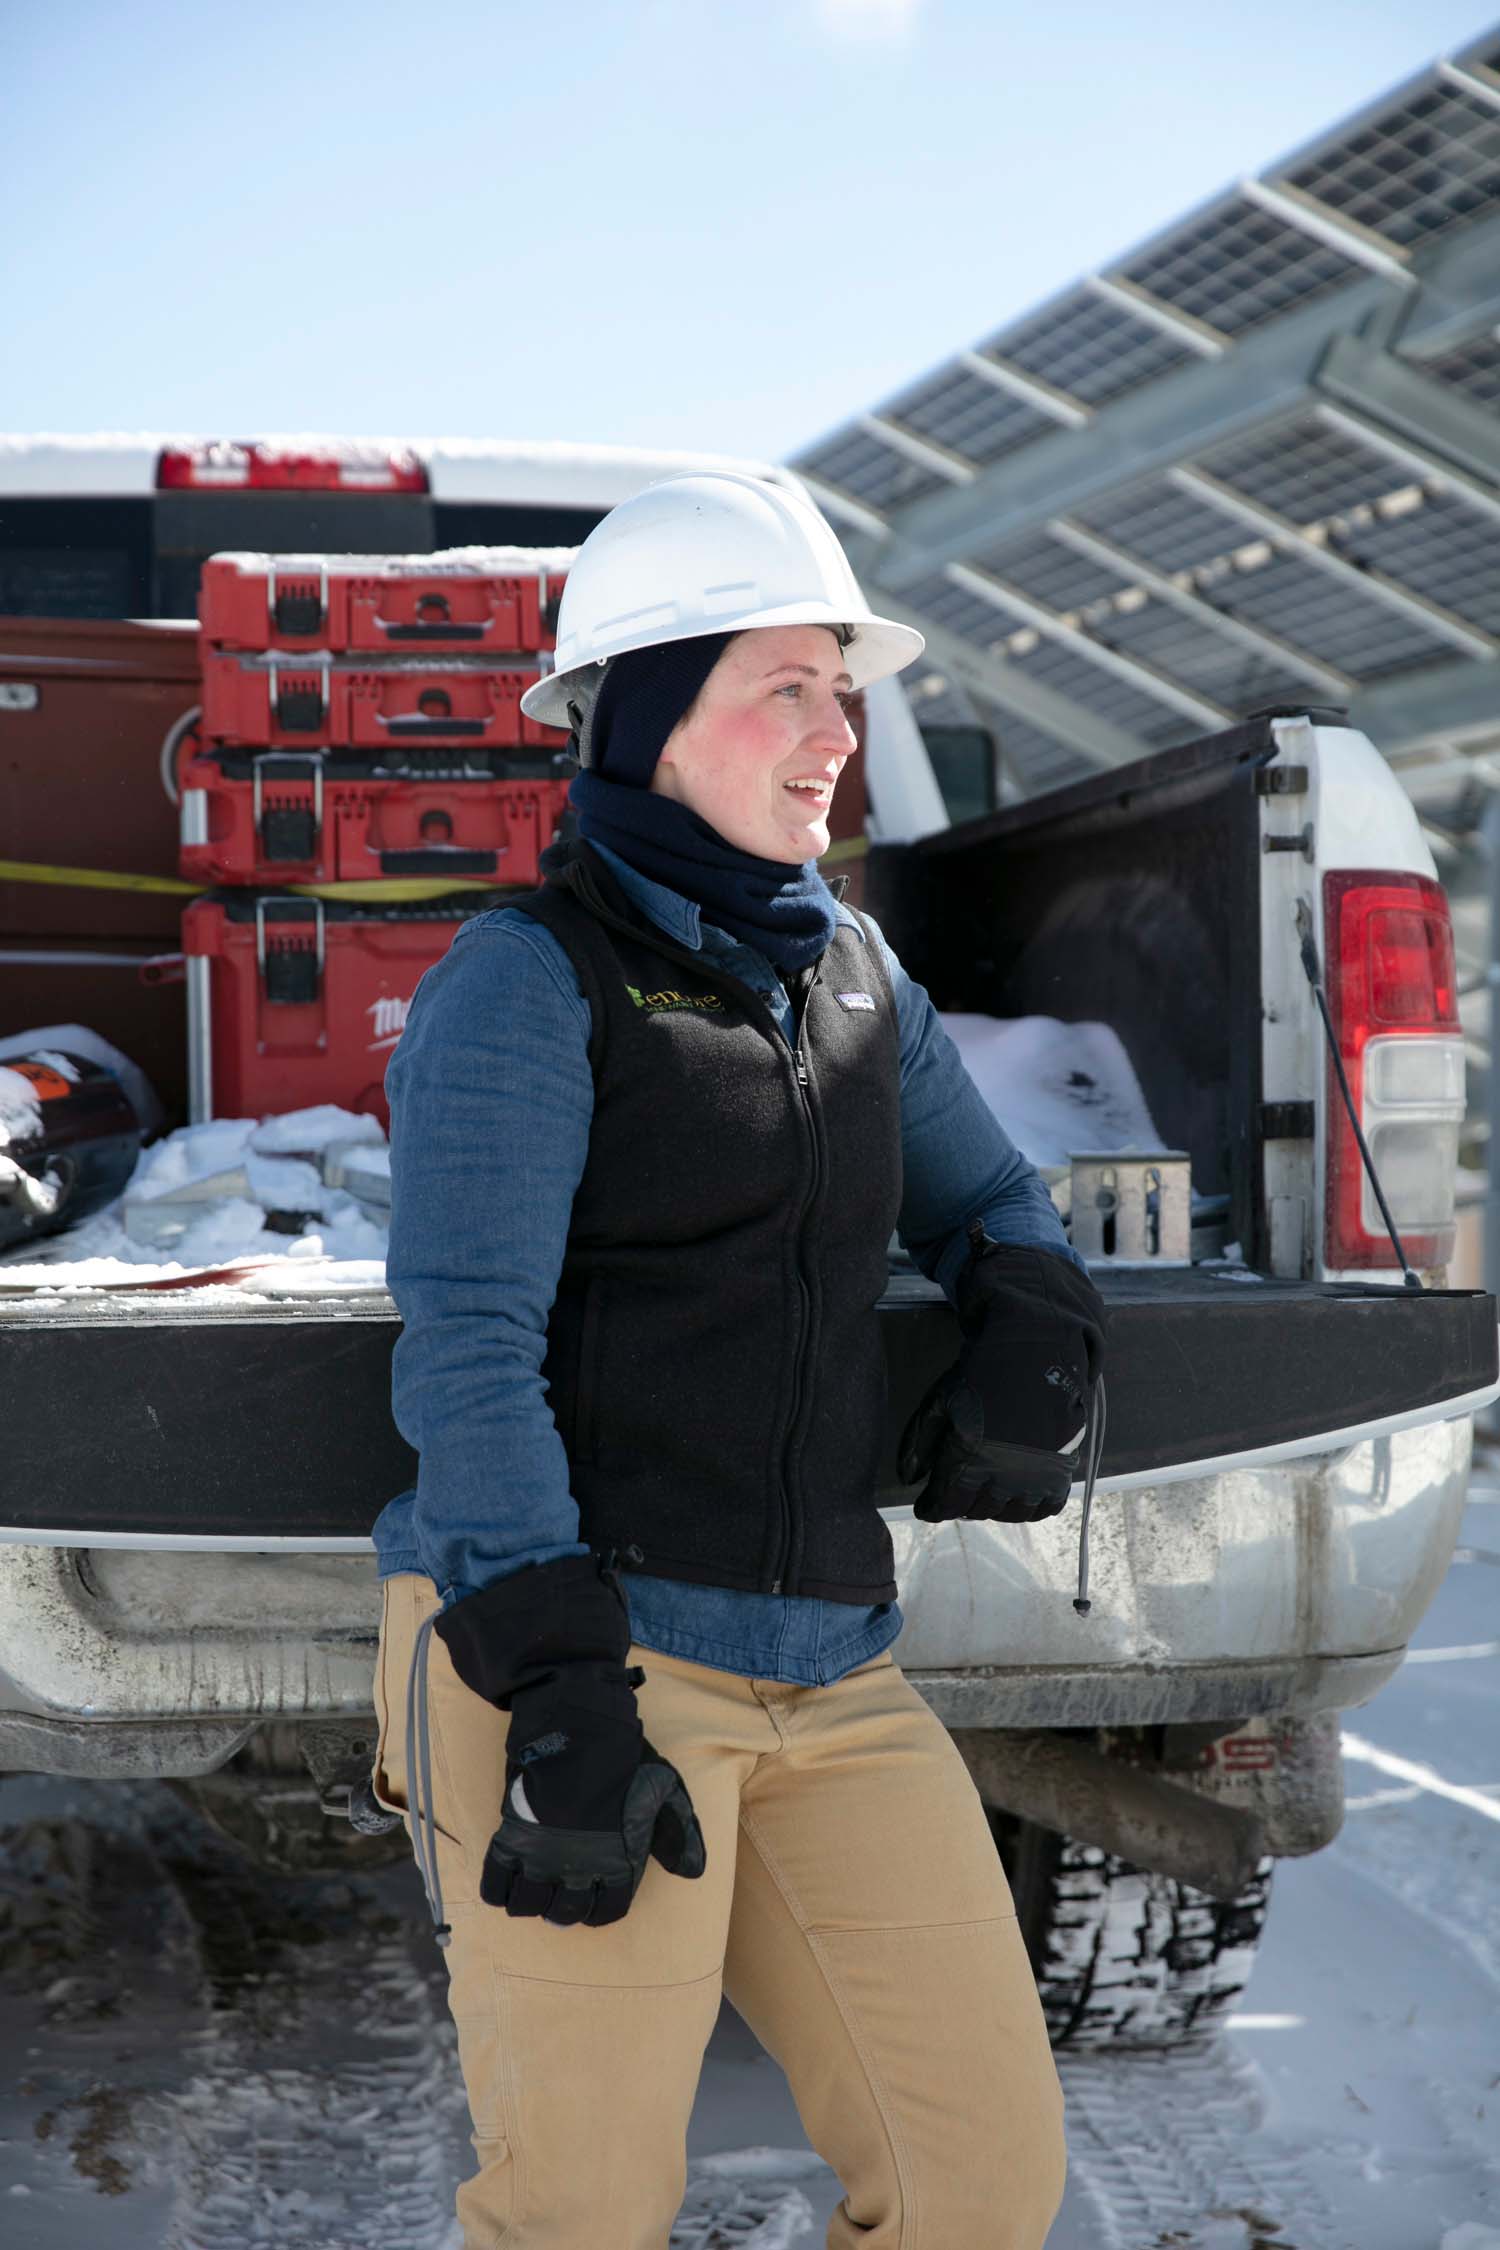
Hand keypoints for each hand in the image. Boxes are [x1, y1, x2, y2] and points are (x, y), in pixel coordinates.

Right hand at [434, 1552, 706, 1926]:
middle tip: (558, 1886)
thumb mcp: (663, 1789)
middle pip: (566, 1914)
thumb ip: (677, 1833)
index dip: (599, 1908)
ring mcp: (543, 1856)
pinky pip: (495, 1886)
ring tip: (531, 1883)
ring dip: (530, 1901)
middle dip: (564, 1906)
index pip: (608, 1912)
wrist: (578, 1721)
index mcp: (619, 1860)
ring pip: (529, 1906)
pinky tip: (504, 1878)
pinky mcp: (511, 1838)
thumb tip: (692, 1873)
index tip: (591, 1895)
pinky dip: (497, 1890)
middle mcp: (581, 1867)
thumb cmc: (623, 1753)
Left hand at [899, 1235, 1104, 1524]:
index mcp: (968, 1455)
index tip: (927, 1505)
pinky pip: (1044, 1508)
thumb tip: (908, 1479)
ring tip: (985, 1489)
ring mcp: (1035, 1474)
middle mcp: (1003, 1472)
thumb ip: (918, 1442)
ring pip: (1007, 1513)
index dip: (931, 1508)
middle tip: (957, 1488)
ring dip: (991, 1506)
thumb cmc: (982, 1373)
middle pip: (974, 1509)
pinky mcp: (1062, 1470)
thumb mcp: (941, 1400)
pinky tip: (1018, 1492)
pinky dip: (1029, 1506)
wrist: (1036, 1351)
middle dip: (960, 1502)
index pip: (944, 1503)